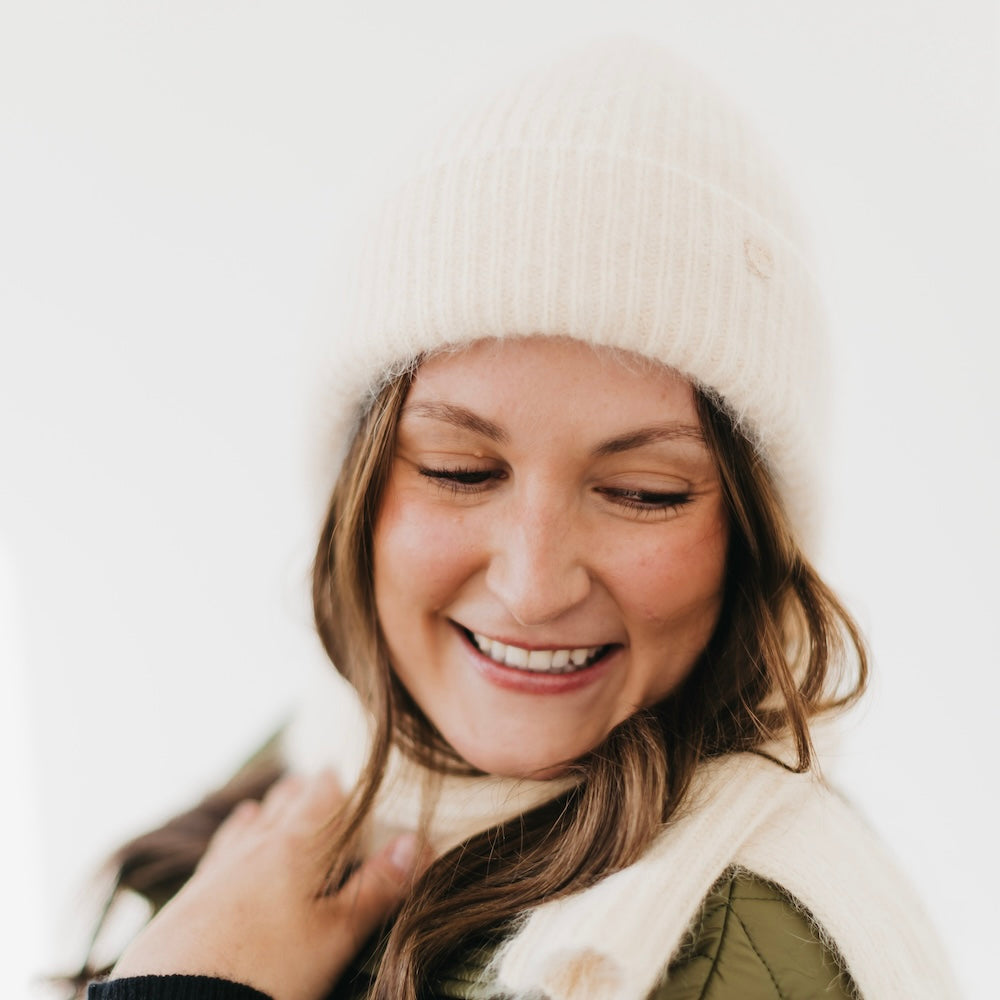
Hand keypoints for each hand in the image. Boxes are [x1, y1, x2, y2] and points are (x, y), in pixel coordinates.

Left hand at [110, 771, 422, 999]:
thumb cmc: (270, 967)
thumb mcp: (337, 933)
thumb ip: (377, 887)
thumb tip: (416, 840)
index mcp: (295, 848)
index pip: (318, 800)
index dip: (330, 784)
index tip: (334, 767)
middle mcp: (252, 850)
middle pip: (278, 810)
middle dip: (293, 796)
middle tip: (303, 781)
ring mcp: (213, 876)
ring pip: (240, 834)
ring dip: (256, 819)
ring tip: (258, 808)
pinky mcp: (184, 906)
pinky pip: (211, 862)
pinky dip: (223, 850)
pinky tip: (217, 859)